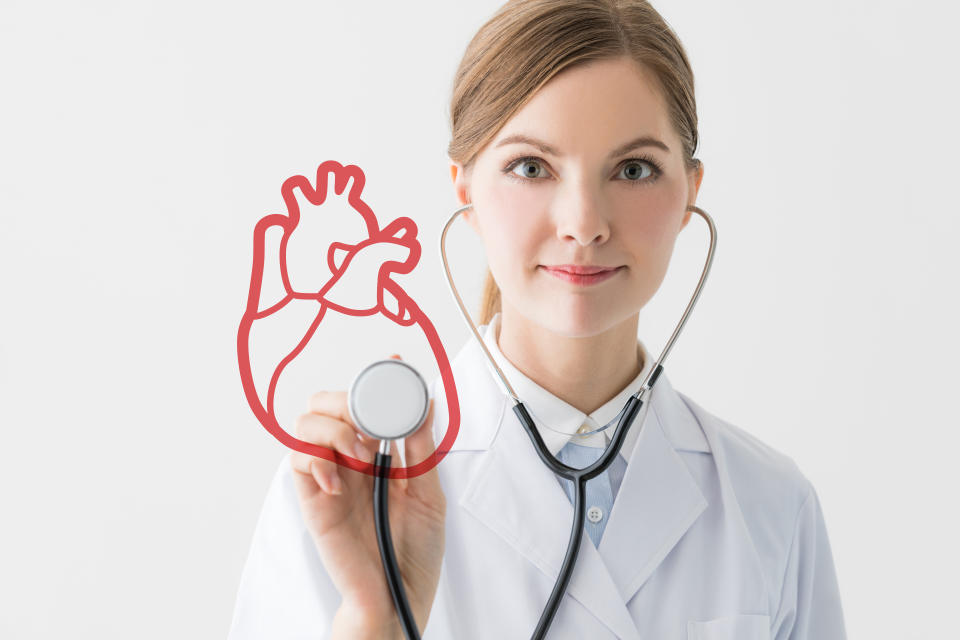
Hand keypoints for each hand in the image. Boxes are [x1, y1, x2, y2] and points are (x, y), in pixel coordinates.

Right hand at [289, 356, 445, 635]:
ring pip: (304, 423)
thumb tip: (425, 400)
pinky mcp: (312, 501)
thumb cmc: (414, 551)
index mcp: (378, 452)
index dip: (374, 380)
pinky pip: (296, 462)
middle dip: (345, 398)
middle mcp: (349, 458)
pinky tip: (337, 481)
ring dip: (331, 427)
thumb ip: (421, 447)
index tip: (396, 366)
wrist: (398, 597)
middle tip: (370, 421)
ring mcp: (328, 477)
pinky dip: (315, 460)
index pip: (364, 402)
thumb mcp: (428, 492)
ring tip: (360, 454)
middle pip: (324, 403)